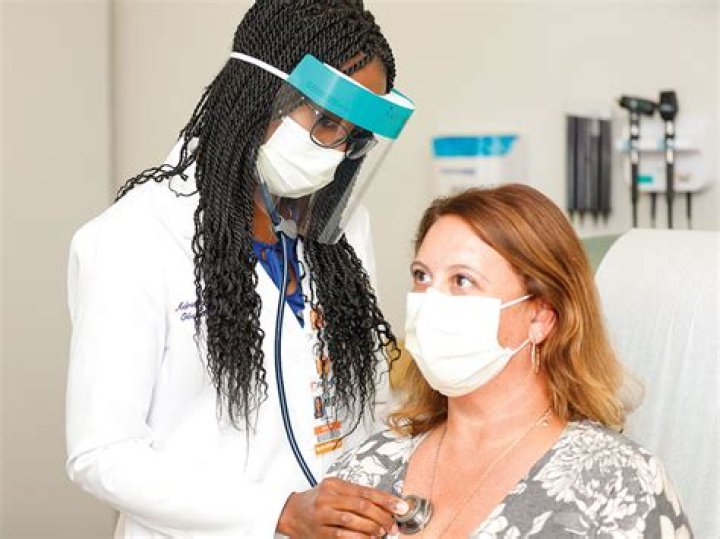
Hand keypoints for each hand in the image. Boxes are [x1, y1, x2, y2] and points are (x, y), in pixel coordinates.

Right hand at [277, 477, 408, 537]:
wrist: (290, 512)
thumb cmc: (317, 500)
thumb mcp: (334, 490)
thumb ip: (356, 494)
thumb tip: (385, 504)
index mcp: (334, 484)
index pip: (366, 491)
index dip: (386, 499)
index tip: (401, 506)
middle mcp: (327, 498)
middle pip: (362, 506)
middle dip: (382, 516)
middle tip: (393, 525)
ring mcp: (322, 515)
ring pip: (353, 521)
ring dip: (372, 528)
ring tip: (382, 532)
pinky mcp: (319, 533)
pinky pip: (343, 536)